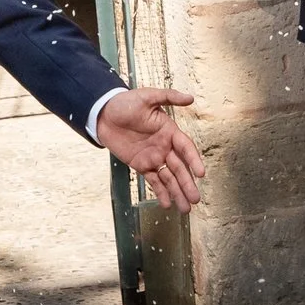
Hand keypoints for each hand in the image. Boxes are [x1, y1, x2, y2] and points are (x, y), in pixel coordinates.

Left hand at [95, 86, 204, 209]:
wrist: (103, 113)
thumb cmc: (126, 103)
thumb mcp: (147, 96)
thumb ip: (168, 97)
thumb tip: (190, 98)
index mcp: (169, 131)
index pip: (185, 148)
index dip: (194, 160)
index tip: (201, 174)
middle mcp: (164, 146)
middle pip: (179, 168)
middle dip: (187, 184)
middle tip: (196, 199)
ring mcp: (153, 157)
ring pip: (169, 178)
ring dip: (178, 192)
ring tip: (186, 208)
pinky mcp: (141, 165)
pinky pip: (153, 181)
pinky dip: (161, 192)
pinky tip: (168, 204)